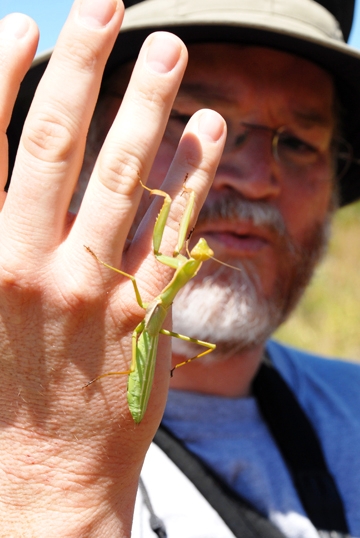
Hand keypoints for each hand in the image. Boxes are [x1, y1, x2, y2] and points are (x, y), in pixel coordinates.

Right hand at [0, 0, 225, 534]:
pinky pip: (177, 230)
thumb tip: (8, 168)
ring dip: (149, 103)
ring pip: (128, 177)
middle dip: (83, 65)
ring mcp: (98, 290)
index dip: (2, 81)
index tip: (26, 28)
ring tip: (171, 46)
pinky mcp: (148, 315)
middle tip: (106, 1)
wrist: (41, 479)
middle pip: (61, 145)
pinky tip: (208, 130)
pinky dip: (195, 174)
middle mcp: (35, 266)